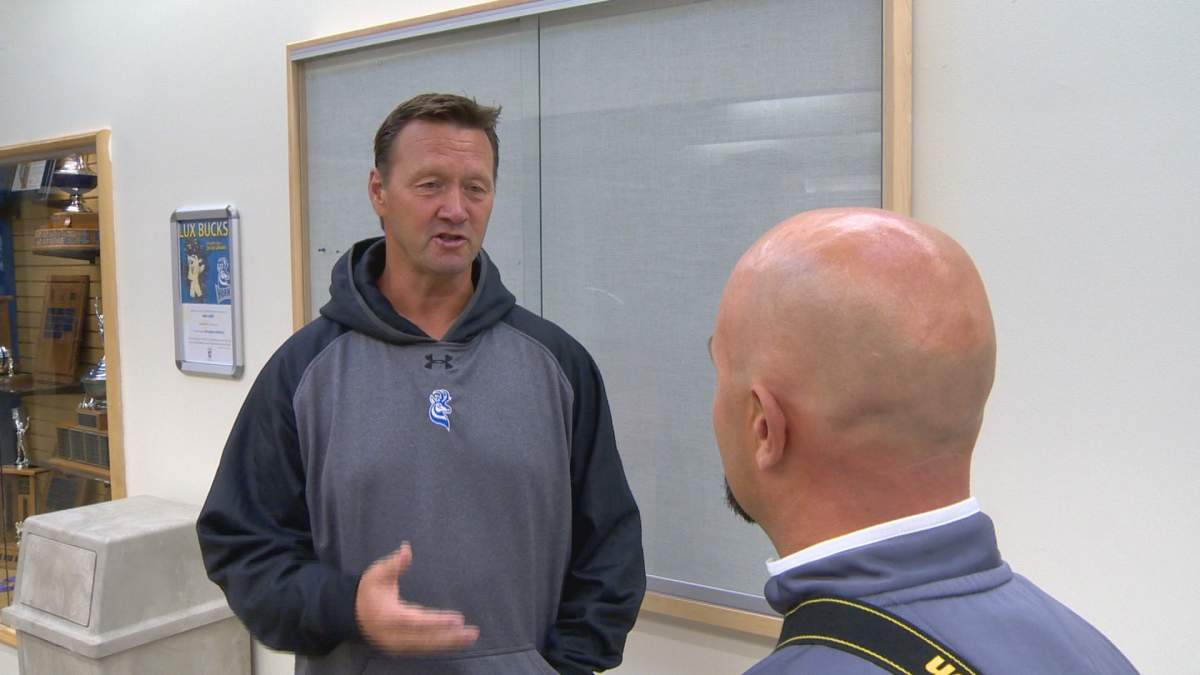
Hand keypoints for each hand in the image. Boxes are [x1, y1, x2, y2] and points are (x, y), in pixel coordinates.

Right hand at [355, 542, 479, 653]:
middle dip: (450, 637)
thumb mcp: (377, 573)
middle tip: (472, 632)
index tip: (457, 620)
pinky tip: (458, 642)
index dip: (437, 622)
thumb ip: (393, 564)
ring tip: (471, 637)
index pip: (416, 622)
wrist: (354, 612)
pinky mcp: (403, 647)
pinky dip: (442, 646)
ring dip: (450, 643)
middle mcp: (394, 635)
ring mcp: (398, 644)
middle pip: (425, 639)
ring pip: (427, 646)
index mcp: (388, 617)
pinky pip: (425, 648)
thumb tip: (406, 550)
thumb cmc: (369, 590)